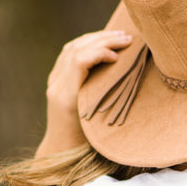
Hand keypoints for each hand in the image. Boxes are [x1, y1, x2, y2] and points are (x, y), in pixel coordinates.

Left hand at [37, 29, 132, 155]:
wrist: (61, 149)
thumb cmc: (85, 145)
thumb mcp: (99, 128)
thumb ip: (107, 104)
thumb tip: (132, 82)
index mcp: (66, 97)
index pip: (79, 61)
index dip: (99, 52)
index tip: (118, 57)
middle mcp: (57, 85)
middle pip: (77, 49)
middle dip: (102, 40)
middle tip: (126, 38)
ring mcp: (53, 81)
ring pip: (72, 47)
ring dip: (95, 38)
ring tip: (117, 36)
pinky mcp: (55, 79)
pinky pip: (68, 52)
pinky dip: (86, 43)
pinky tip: (102, 42)